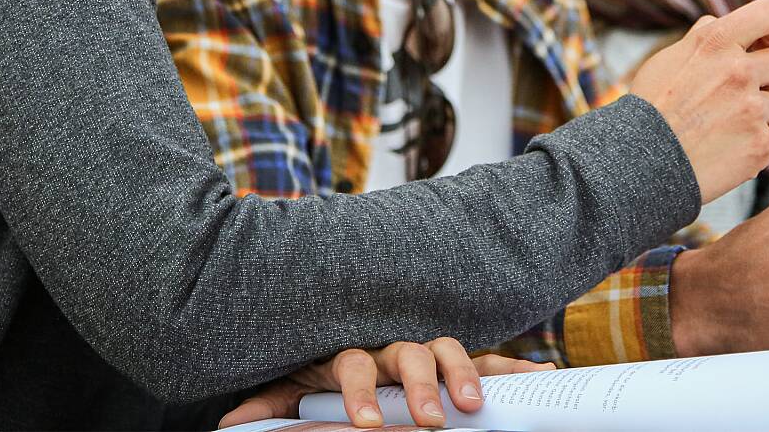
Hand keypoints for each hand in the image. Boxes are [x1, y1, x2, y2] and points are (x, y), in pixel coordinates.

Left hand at [218, 340, 551, 427]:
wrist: (349, 345)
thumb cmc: (323, 375)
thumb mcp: (293, 389)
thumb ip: (271, 403)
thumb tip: (229, 424)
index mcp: (350, 353)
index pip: (353, 366)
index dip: (360, 394)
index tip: (367, 427)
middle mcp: (391, 347)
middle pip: (408, 355)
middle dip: (420, 387)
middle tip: (430, 420)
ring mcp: (426, 353)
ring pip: (448, 352)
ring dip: (461, 376)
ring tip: (470, 407)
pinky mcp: (456, 364)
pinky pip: (489, 362)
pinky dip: (513, 369)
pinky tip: (539, 378)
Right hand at [629, 0, 768, 203]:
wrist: (638, 165)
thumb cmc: (652, 110)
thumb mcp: (670, 58)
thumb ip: (704, 38)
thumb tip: (722, 24)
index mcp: (716, 41)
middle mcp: (738, 70)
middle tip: (739, 95)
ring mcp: (752, 109)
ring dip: (759, 118)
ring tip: (723, 129)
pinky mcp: (761, 145)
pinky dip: (761, 148)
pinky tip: (731, 150)